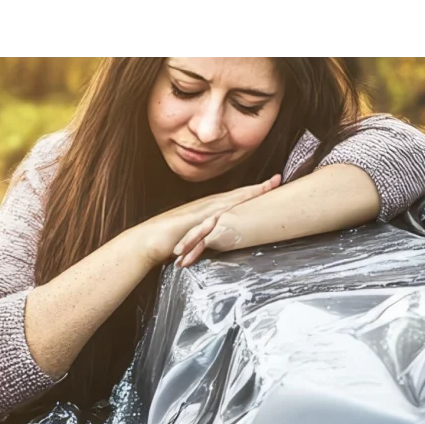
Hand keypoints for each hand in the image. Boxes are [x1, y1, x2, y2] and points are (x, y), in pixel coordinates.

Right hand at [133, 174, 281, 266]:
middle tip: (278, 179)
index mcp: (206, 210)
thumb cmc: (166, 243)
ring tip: (269, 187)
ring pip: (231, 199)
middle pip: (237, 195)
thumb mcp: (192, 240)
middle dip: (258, 188)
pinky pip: (218, 211)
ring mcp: (200, 211)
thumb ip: (205, 239)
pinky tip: (245, 201)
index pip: (234, 200)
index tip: (269, 187)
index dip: (252, 193)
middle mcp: (205, 206)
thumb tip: (215, 244)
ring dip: (250, 193)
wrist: (146, 242)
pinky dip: (233, 205)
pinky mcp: (195, 218)